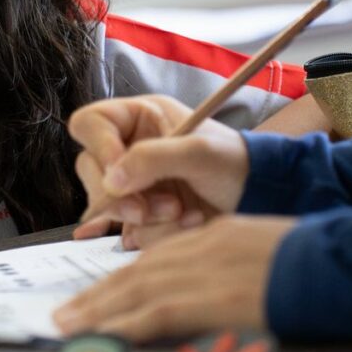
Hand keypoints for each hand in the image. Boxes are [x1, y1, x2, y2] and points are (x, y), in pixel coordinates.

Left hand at [54, 215, 296, 340]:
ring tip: (70, 327)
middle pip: (138, 271)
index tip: (98, 294)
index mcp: (216, 235)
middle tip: (67, 314)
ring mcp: (208, 270)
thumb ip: (234, 267)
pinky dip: (129, 323)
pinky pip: (160, 310)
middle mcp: (203, 246)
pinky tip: (107, 336)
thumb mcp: (268, 251)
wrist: (346, 261)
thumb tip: (219, 292)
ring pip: (139, 289)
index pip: (157, 257)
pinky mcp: (215, 295)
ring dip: (100, 310)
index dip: (122, 279)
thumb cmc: (319, 262)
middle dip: (98, 295)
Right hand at [69, 94, 250, 237]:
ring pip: (107, 205)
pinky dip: (154, 234)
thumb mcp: (199, 152)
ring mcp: (133, 184)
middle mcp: (129, 148)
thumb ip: (152, 158)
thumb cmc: (236, 162)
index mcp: (139, 118)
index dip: (97, 147)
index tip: (118, 173)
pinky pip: (127, 231)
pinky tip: (183, 224)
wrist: (262, 198)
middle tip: (145, 209)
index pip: (90, 124)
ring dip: (143, 217)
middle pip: (90, 170)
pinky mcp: (141, 216)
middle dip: (120, 195)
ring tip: (181, 212)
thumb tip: (110, 181)